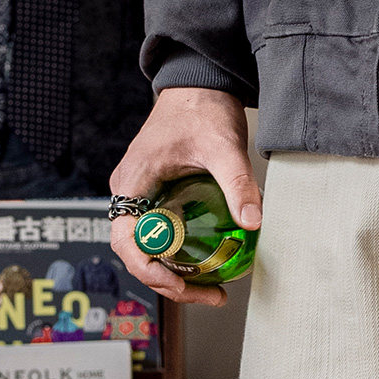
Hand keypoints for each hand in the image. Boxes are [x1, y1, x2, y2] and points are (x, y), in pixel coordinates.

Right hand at [109, 87, 262, 304]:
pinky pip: (162, 234)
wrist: (199, 83)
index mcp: (132, 183)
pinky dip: (181, 254)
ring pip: (150, 247)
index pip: (126, 240)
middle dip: (169, 280)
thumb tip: (253, 222)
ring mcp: (142, 195)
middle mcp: (130, 193)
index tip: (178, 282)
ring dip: (175, 272)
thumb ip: (237, 183)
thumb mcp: (222, 147)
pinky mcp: (158, 195)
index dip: (148, 269)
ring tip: (211, 288)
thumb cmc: (200, 109)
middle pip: (137, 252)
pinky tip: (209, 264)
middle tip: (208, 294)